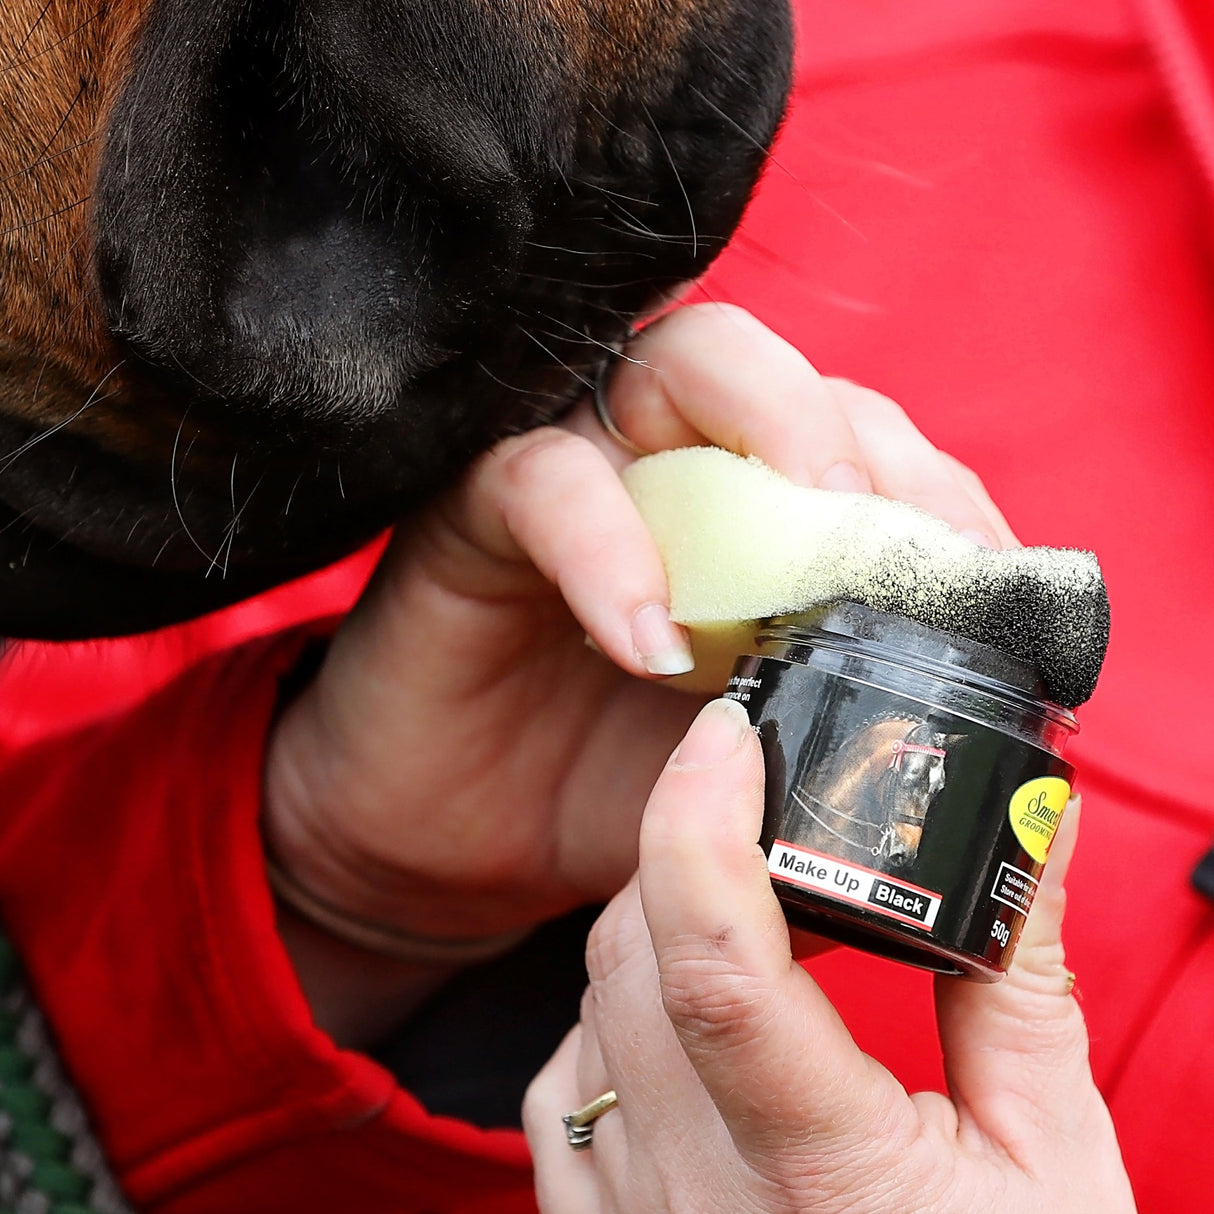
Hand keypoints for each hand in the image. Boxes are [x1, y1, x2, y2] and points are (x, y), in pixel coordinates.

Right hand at [262, 303, 1016, 993]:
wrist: (458, 841)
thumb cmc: (615, 788)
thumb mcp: (757, 763)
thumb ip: (844, 721)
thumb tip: (976, 740)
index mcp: (749, 514)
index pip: (863, 445)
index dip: (938, 494)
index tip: (995, 583)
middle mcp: (672, 463)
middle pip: (783, 369)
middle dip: (863, 436)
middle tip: (908, 545)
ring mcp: (581, 470)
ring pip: (674, 361)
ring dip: (763, 429)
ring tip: (810, 544)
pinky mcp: (477, 509)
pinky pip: (545, 482)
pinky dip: (610, 549)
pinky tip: (651, 645)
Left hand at [523, 698, 1135, 1213]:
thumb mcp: (1051, 1163)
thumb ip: (1018, 985)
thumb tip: (1025, 832)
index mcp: (820, 1179)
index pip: (717, 969)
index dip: (702, 825)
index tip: (727, 736)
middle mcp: (695, 1199)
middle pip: (636, 957)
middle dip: (689, 848)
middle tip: (764, 807)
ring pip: (593, 1006)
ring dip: (659, 923)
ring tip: (751, 906)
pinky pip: (566, 1078)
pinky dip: (618, 1010)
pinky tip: (686, 1011)